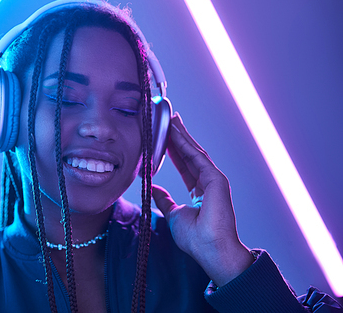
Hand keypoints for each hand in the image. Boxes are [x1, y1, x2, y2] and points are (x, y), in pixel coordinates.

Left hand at [153, 113, 252, 285]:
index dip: (174, 150)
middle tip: (169, 119)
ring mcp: (214, 180)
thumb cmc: (196, 238)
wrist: (210, 250)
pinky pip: (198, 157)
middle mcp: (209, 183)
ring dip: (182, 135)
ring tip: (171, 119)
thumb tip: (153, 188)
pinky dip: (186, 143)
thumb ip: (165, 200)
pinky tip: (176, 132)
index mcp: (200, 191)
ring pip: (195, 152)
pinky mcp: (217, 180)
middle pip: (191, 154)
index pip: (185, 165)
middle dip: (179, 137)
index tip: (164, 137)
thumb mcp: (173, 215)